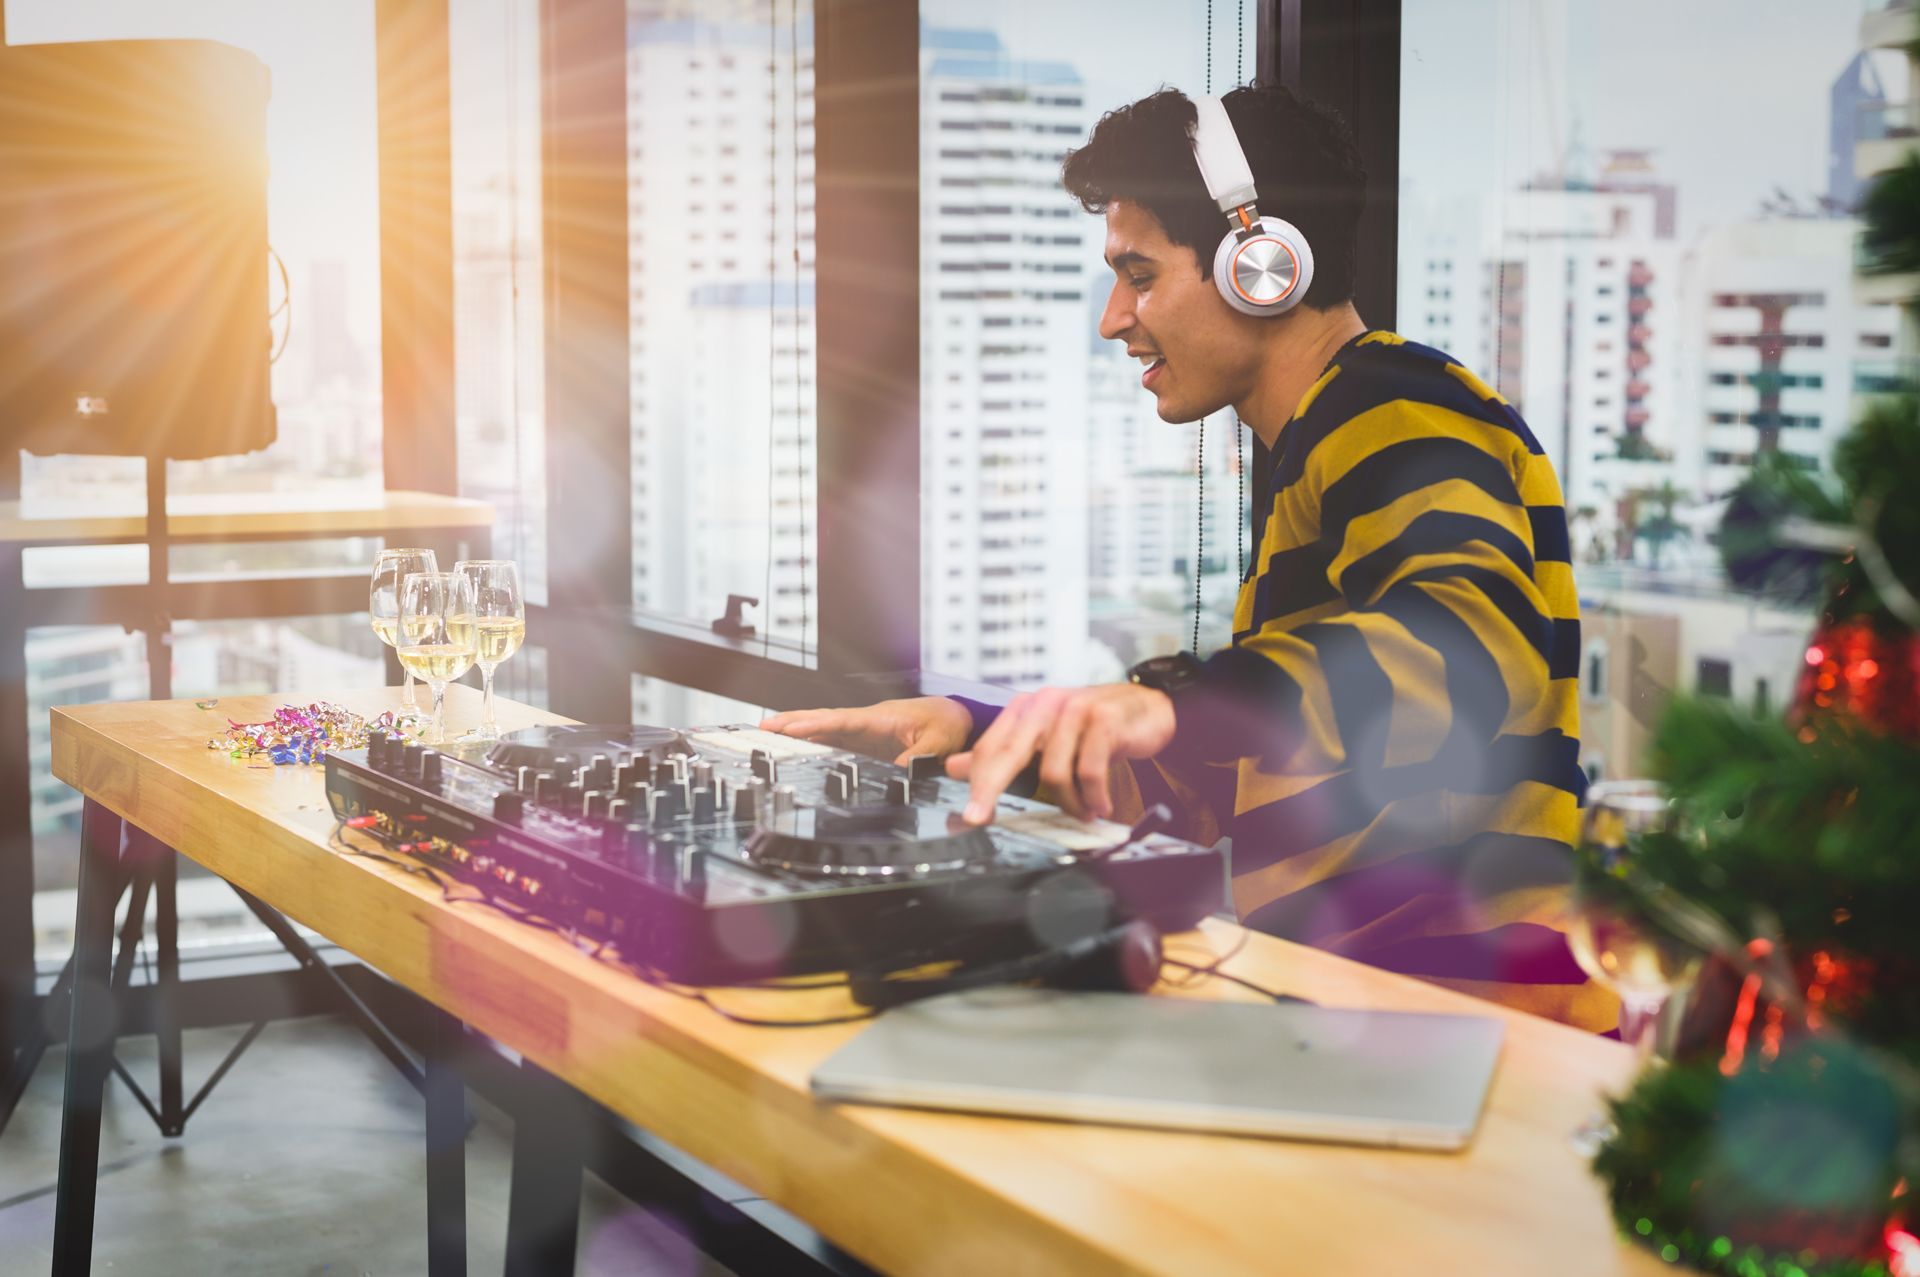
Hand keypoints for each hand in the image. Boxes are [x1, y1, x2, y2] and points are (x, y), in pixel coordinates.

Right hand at [760, 695, 973, 764]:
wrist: (956, 716)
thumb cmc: (948, 723)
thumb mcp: (939, 743)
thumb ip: (917, 758)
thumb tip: (896, 773)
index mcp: (881, 718)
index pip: (842, 720)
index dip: (815, 725)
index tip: (790, 729)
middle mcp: (866, 722)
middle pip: (824, 719)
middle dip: (792, 722)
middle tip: (762, 727)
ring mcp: (863, 731)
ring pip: (824, 728)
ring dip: (797, 731)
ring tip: (768, 735)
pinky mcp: (866, 741)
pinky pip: (835, 739)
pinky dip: (812, 740)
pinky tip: (797, 747)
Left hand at [947, 684, 1174, 824]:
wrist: (1148, 707)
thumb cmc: (1095, 725)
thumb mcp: (1048, 737)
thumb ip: (1004, 752)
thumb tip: (956, 767)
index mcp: (1027, 709)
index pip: (992, 747)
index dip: (977, 781)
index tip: (969, 815)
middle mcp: (1046, 704)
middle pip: (1008, 753)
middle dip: (991, 789)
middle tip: (981, 818)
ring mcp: (1074, 710)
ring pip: (1052, 770)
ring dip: (1068, 802)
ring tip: (1083, 813)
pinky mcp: (1103, 720)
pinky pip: (1089, 770)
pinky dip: (1092, 796)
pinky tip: (1099, 805)